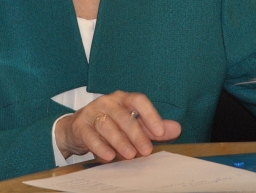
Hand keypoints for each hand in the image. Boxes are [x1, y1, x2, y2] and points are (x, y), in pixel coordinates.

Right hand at [55, 91, 180, 161]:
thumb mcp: (132, 123)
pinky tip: (109, 156)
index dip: (150, 114)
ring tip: (130, 154)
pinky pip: (90, 135)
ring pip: (106, 125)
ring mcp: (92, 112)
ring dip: (119, 141)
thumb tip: (176, 128)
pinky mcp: (80, 126)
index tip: (160, 131)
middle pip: (123, 116)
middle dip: (136, 134)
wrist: (78, 128)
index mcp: (122, 99)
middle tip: (146, 150)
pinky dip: (100, 146)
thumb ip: (152, 127)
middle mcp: (107, 102)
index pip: (138, 100)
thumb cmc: (110, 124)